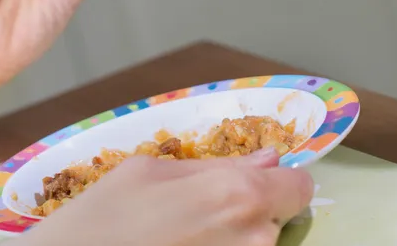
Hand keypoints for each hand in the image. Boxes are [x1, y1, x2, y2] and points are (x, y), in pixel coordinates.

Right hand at [21, 150, 313, 245]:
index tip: (253, 188)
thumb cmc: (97, 222)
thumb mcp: (147, 172)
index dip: (278, 184)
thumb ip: (217, 165)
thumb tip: (268, 158)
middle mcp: (253, 239)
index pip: (299, 187)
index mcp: (239, 194)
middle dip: (252, 216)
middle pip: (278, 222)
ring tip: (181, 240)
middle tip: (199, 219)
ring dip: (231, 242)